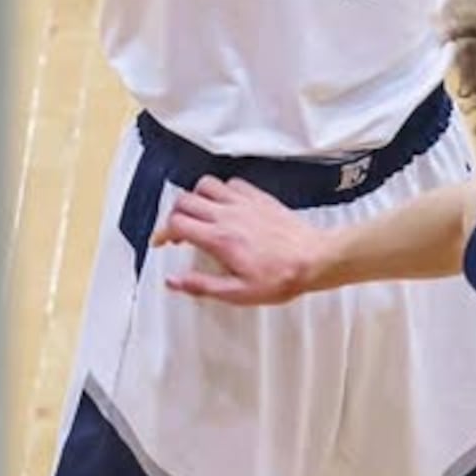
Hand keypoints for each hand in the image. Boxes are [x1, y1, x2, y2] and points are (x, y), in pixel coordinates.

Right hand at [154, 175, 326, 304]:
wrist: (314, 259)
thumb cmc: (279, 278)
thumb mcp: (238, 293)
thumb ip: (201, 286)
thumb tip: (173, 281)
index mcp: (219, 239)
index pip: (177, 224)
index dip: (162, 232)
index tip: (161, 242)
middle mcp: (228, 215)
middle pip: (185, 200)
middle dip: (174, 215)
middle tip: (178, 231)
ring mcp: (243, 202)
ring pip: (205, 185)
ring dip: (196, 198)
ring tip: (199, 215)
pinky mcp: (259, 197)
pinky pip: (231, 183)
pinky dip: (221, 191)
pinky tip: (225, 206)